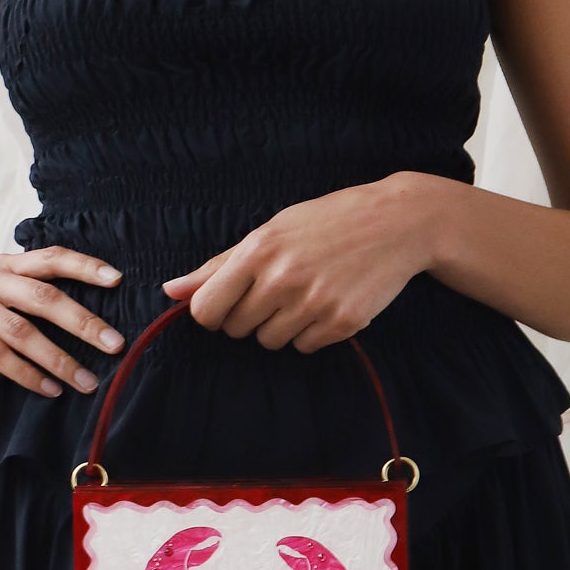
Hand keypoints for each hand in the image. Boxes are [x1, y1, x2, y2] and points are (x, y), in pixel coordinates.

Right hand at [0, 246, 125, 405]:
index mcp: (3, 267)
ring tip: (86, 382)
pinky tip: (49, 390)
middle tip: (116, 346)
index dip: (85, 266)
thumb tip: (101, 330)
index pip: (50, 258)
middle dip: (84, 322)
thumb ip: (36, 313)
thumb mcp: (7, 321)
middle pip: (42, 295)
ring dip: (59, 359)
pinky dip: (26, 374)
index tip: (118, 280)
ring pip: (21, 330)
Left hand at [160, 175, 431, 352]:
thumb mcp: (272, 230)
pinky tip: (327, 302)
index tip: (227, 304)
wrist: (397, 222)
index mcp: (259, 251)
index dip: (212, 313)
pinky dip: (311, 332)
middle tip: (277, 289)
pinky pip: (304, 347)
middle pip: (236, 330)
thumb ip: (219, 265)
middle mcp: (283, 279)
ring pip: (270, 342)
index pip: (206, 310)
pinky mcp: (342, 323)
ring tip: (304, 293)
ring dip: (280, 326)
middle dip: (249, 316)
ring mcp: (314, 304)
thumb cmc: (327, 222)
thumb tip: (172, 291)